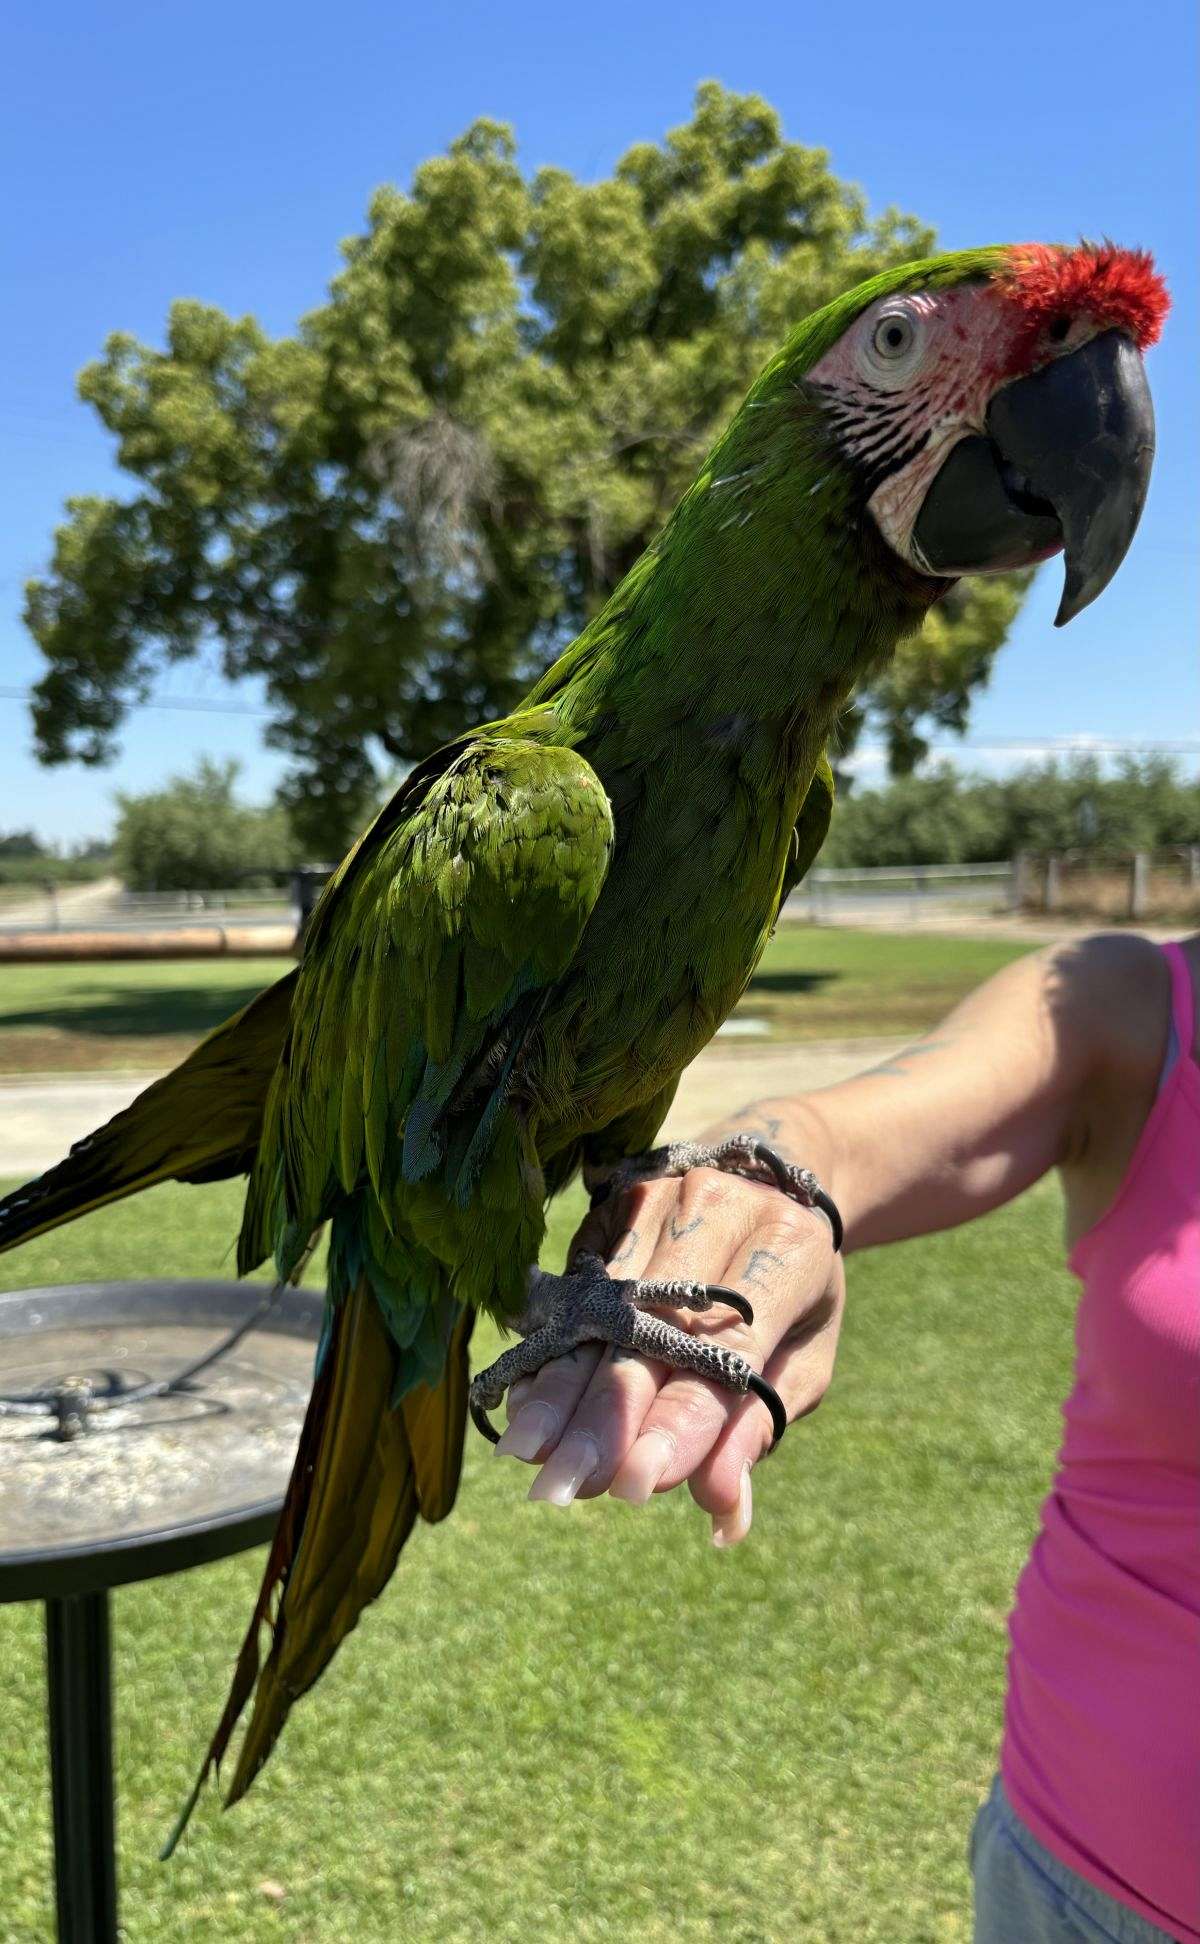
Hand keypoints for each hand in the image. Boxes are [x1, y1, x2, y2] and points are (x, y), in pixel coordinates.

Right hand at [494, 1164, 844, 1543]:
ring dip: (561, 1389)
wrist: (769, 1177)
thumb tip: (722, 1507)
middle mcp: (716, 1214)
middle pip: (649, 1333)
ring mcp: (657, 1202)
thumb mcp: (804, 1356)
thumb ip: (758, 1425)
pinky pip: (572, 1288)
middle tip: (563, 1488)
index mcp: (786, 1253)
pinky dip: (549, 1350)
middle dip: (604, 1417)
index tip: (637, 1486)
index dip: (680, 1422)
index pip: (724, 1354)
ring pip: (599, 1313)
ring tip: (527, 1455)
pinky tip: (521, 1401)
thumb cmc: (793, 1292)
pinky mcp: (611, 1207)